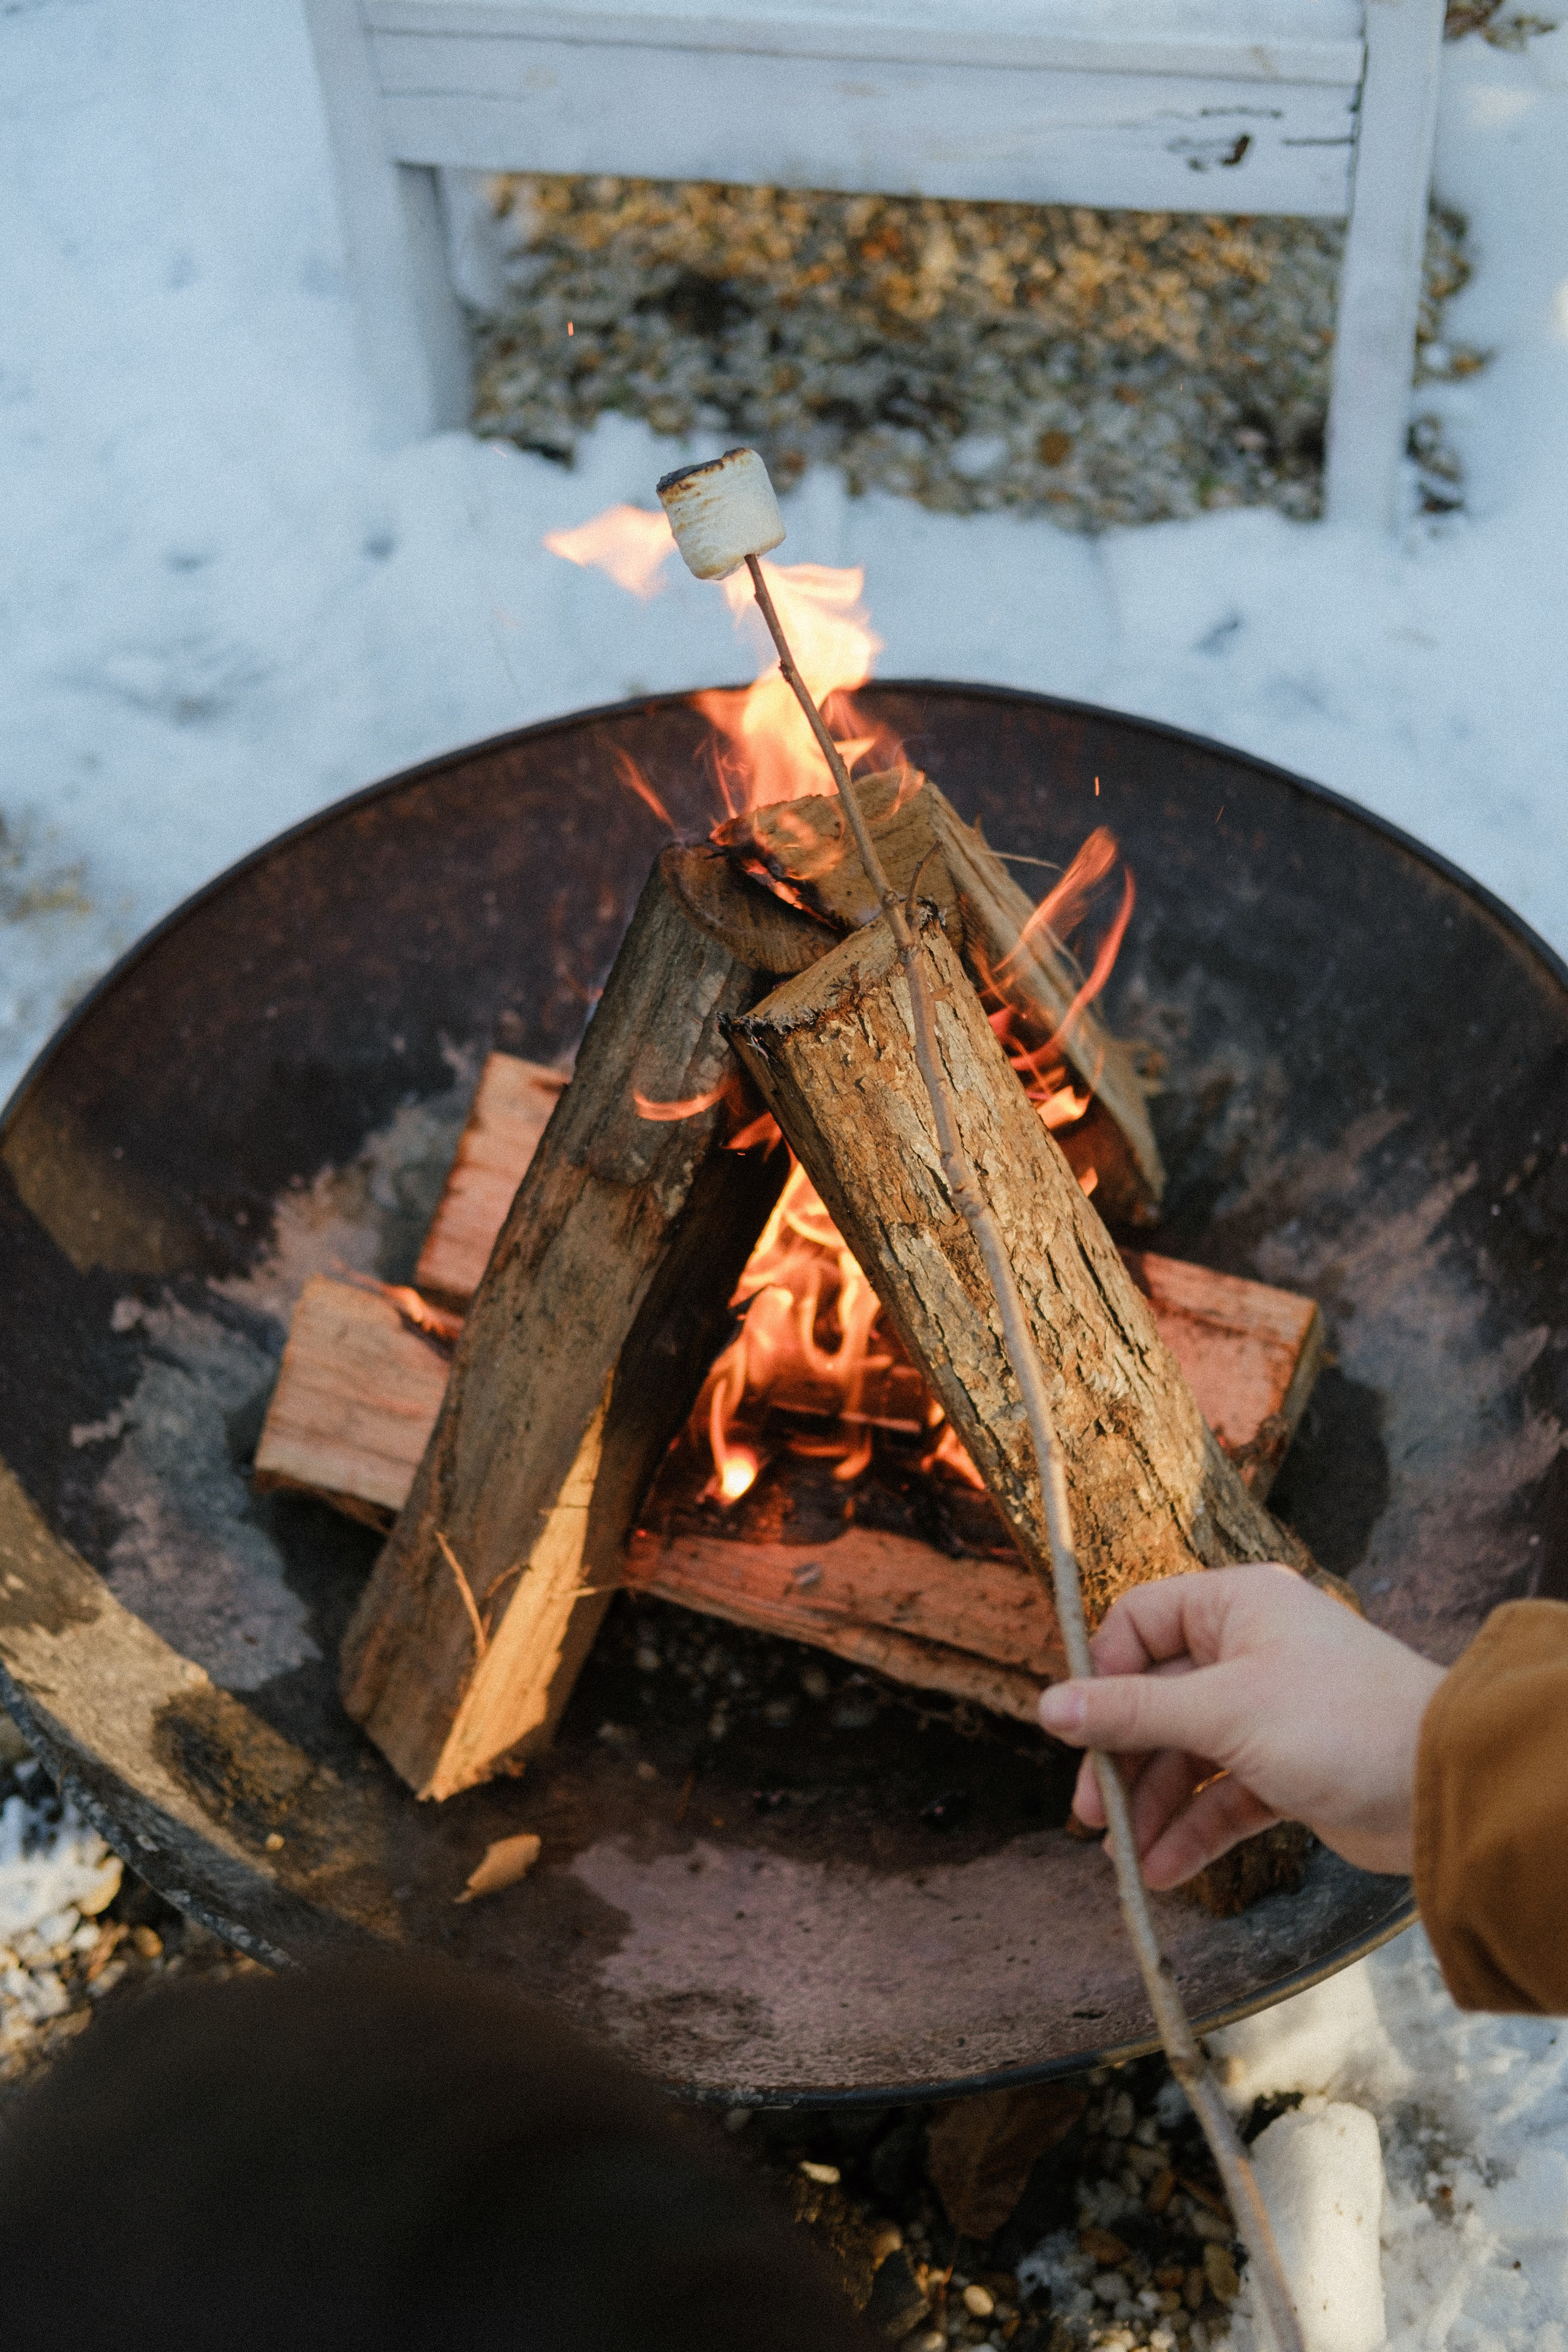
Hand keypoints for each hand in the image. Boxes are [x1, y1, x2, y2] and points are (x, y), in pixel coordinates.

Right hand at [1036, 1564, 1444, 1883]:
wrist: (1445, 1787)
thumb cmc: (1339, 1722)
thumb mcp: (1222, 1713)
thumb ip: (1132, 1713)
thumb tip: (1048, 1708)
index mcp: (1236, 1607)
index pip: (1139, 1623)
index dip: (1103, 1675)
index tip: (1078, 1731)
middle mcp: (1249, 1650)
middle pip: (1156, 1698)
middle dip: (1122, 1759)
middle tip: (1093, 1815)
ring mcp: (1269, 1712)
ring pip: (1187, 1753)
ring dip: (1154, 1806)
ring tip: (1125, 1858)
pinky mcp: (1288, 1769)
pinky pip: (1222, 1795)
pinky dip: (1193, 1830)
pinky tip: (1165, 1870)